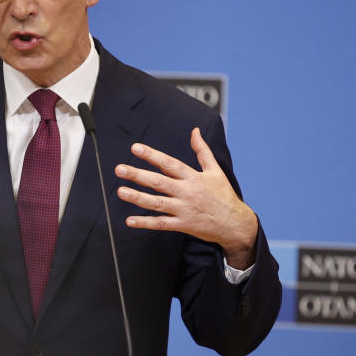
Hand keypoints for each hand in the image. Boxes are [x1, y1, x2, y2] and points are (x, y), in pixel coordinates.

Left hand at [115, 127, 257, 269]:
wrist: (235, 223)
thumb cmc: (223, 195)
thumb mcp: (215, 170)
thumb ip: (202, 151)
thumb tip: (195, 131)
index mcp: (193, 177)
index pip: (169, 163)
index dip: (152, 155)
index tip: (135, 148)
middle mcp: (187, 192)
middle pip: (159, 182)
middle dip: (138, 175)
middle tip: (119, 169)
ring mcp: (184, 209)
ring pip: (157, 203)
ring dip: (138, 198)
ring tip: (121, 192)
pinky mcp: (183, 224)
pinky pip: (161, 224)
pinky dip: (145, 223)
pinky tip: (129, 220)